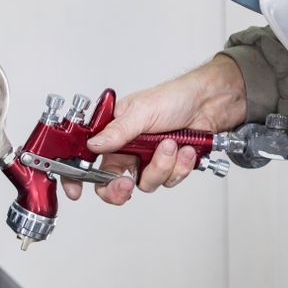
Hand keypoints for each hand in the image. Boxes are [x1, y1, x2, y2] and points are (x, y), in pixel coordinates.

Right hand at [62, 54, 246, 204]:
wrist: (211, 102)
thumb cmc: (176, 97)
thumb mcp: (142, 111)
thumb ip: (118, 131)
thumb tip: (94, 145)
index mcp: (113, 134)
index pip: (87, 159)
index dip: (78, 178)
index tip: (76, 190)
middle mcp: (127, 150)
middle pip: (112, 183)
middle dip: (120, 188)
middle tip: (126, 183)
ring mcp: (147, 160)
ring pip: (145, 183)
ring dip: (162, 166)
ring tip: (172, 145)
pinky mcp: (168, 167)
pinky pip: (168, 181)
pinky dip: (180, 166)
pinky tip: (185, 149)